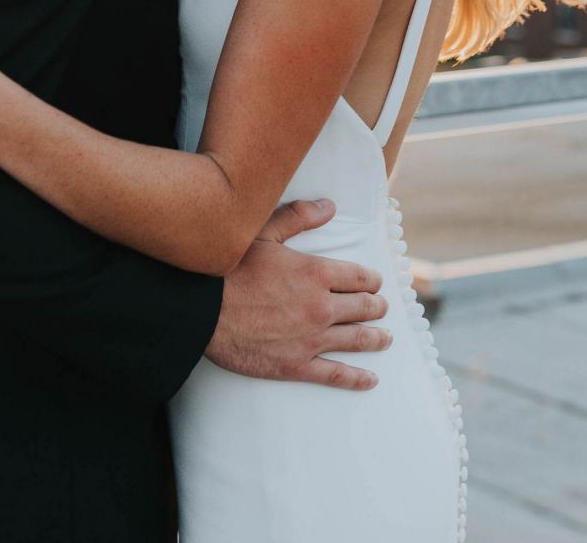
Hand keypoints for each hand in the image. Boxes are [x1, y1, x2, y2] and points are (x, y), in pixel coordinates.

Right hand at [204, 199, 390, 390]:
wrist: (201, 311)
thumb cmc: (228, 269)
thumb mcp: (263, 233)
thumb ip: (298, 217)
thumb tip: (329, 206)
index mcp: (316, 273)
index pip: (360, 277)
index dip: (371, 280)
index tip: (374, 283)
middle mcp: (320, 307)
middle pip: (364, 308)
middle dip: (376, 307)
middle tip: (381, 308)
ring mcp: (311, 339)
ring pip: (357, 339)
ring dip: (376, 338)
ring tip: (385, 338)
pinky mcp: (296, 365)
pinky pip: (336, 374)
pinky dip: (357, 378)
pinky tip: (370, 379)